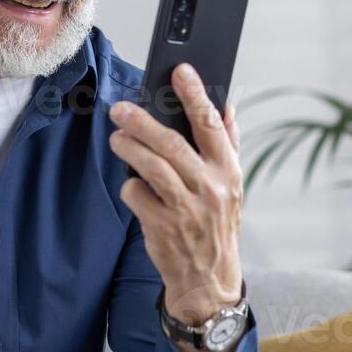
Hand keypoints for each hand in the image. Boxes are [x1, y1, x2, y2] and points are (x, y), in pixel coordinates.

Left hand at [110, 63, 242, 325]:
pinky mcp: (163, 226)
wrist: (208, 280)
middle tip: (121, 109)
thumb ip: (229, 145)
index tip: (180, 71)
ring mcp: (186, 208)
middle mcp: (211, 188)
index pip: (212, 125)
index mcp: (229, 172)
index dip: (195, 95)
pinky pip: (137, 193)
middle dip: (142, 121)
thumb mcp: (233, 186)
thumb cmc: (217, 226)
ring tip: (117, 137)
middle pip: (171, 143)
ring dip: (129, 147)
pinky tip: (133, 187)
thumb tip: (227, 105)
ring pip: (150, 165)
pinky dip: (130, 186)